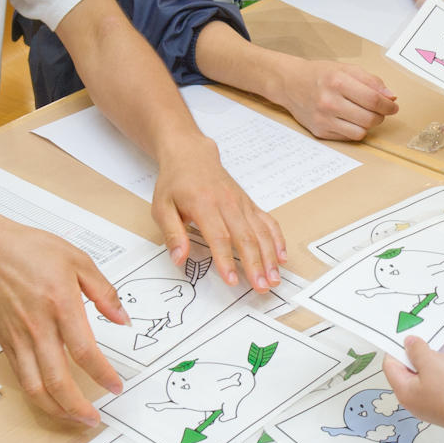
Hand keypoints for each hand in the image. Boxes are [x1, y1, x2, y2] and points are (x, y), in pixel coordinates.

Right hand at [0, 219, 124, 424]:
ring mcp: (19, 338)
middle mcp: (37, 327)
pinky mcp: (6, 343)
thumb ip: (103, 292)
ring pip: (35, 387)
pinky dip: (37, 396)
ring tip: (74, 419)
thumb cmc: (30, 250)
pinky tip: (52, 400)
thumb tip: (122, 318)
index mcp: (60, 304)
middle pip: (56, 379)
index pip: (84, 351)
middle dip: (77, 406)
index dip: (102, 374)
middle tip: (94, 418)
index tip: (115, 386)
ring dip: (56, 410)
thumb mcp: (78, 260)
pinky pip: (22, 378)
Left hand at [151, 138, 286, 291]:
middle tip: (262, 287)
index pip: (219, 237)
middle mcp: (228, 204)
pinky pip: (268, 222)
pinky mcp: (249, 204)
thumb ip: (172, 233)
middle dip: (256, 264)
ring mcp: (242, 203)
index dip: (226, 260)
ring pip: (260, 232)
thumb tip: (179, 259)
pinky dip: (277, 240)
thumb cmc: (175, 184)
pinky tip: (282, 257)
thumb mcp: (162, 207)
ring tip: (274, 279)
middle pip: (246, 237)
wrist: (192, 155)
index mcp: (204, 205)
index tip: (232, 281)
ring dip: (269, 257)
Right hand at [275, 56, 397, 140]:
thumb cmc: (321, 75)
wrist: (290, 83)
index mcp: (338, 82)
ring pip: (361, 132)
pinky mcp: (319, 131)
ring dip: (368, 125)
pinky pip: (348, 137)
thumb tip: (391, 97)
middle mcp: (329, 102)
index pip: (374, 100)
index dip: (389, 106)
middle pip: (370, 118)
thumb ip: (371, 81)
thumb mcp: (346, 69)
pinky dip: (354, 130)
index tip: (393, 106)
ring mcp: (323, 119)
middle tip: (379, 111)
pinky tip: (350, 120)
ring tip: (364, 115)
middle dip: (380, 116)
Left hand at [382, 336, 443, 437]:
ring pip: (434, 371)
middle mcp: (417, 398)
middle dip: (427, 348)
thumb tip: (409, 343)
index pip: (391, 365)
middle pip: (414, 367)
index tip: (408, 335)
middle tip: (435, 336)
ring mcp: (435, 400)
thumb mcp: (432, 363)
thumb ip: (417, 350)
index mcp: (405, 391)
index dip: (398, 348)